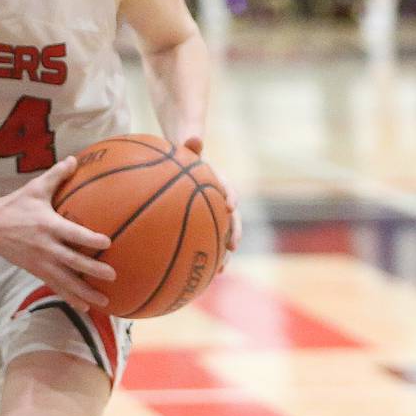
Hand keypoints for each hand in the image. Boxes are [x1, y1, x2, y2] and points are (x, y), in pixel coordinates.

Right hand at [0, 157, 114, 312]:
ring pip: (66, 280)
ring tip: (104, 301)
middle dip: (92, 270)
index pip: (72, 233)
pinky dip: (70, 298)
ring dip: (85, 292)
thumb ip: (57, 175)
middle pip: (72, 261)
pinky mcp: (36, 271)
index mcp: (48, 225)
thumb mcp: (35, 188)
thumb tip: (76, 159)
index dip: (90, 239)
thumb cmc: (15, 205)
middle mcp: (46, 247)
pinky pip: (56, 287)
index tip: (108, 243)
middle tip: (113, 275)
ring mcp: (41, 262)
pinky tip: (85, 307)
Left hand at [182, 137, 241, 269]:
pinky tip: (198, 277)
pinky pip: (205, 243)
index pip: (226, 187)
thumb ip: (191, 145)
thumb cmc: (183, 157)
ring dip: (223, 254)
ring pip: (221, 236)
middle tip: (232, 246)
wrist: (183, 164)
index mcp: (216, 182)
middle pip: (230, 219)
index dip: (230, 195)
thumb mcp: (186, 150)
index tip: (230, 205)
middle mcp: (217, 200)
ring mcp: (211, 215)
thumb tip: (195, 137)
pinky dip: (204, 258)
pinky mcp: (202, 226)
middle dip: (233, 233)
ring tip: (221, 271)